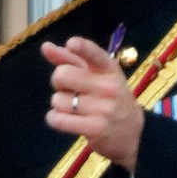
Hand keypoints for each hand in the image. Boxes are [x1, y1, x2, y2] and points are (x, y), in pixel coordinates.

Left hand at [41, 37, 143, 171]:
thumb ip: (71, 60)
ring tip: (73, 108)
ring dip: (59, 104)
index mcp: (110, 69)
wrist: (131, 133)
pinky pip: (59, 120)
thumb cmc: (107, 98)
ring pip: (58, 100)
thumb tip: (46, 47)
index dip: (82, 47)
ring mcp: (104, 109)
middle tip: (68, 89)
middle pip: (62, 75)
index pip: (95, 54)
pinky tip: (62, 119)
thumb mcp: (97, 76)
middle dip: (58, 82)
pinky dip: (54, 119)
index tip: (72, 44)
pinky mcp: (96, 129)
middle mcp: (109, 87)